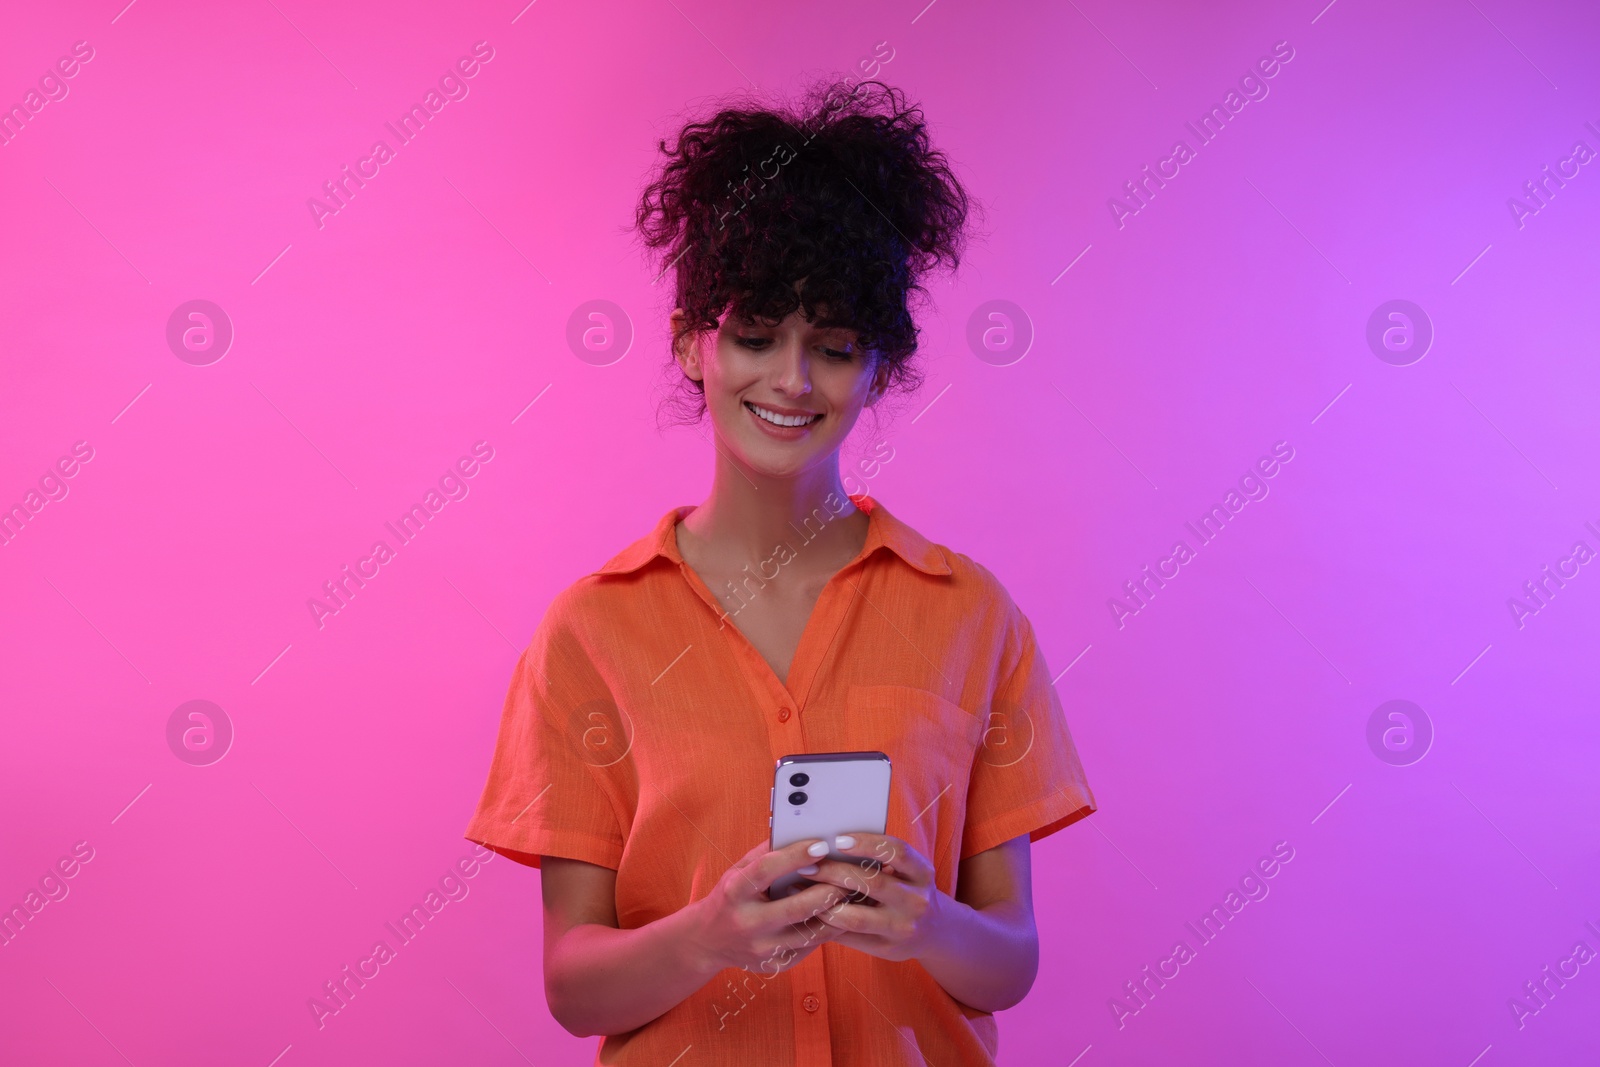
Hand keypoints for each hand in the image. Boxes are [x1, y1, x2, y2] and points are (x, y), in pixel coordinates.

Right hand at [686, 838, 847, 977]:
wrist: (708, 941)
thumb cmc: (730, 896)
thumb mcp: (738, 871)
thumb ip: (766, 854)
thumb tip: (802, 833)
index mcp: (734, 892)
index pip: (766, 870)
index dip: (795, 856)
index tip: (822, 845)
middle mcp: (747, 923)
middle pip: (796, 907)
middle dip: (828, 890)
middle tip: (850, 875)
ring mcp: (762, 948)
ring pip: (810, 932)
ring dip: (836, 912)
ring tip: (852, 894)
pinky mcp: (775, 964)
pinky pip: (810, 946)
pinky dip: (828, 929)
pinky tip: (840, 915)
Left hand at [806, 833, 944, 961]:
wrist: (933, 931)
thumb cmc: (907, 890)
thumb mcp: (907, 872)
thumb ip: (879, 860)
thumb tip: (828, 844)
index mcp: (922, 872)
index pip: (896, 852)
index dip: (867, 843)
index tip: (838, 840)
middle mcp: (916, 900)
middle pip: (872, 882)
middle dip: (834, 872)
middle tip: (807, 866)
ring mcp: (903, 928)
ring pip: (856, 916)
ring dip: (824, 902)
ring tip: (801, 890)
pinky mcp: (888, 949)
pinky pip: (850, 936)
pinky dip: (827, 922)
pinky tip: (810, 911)